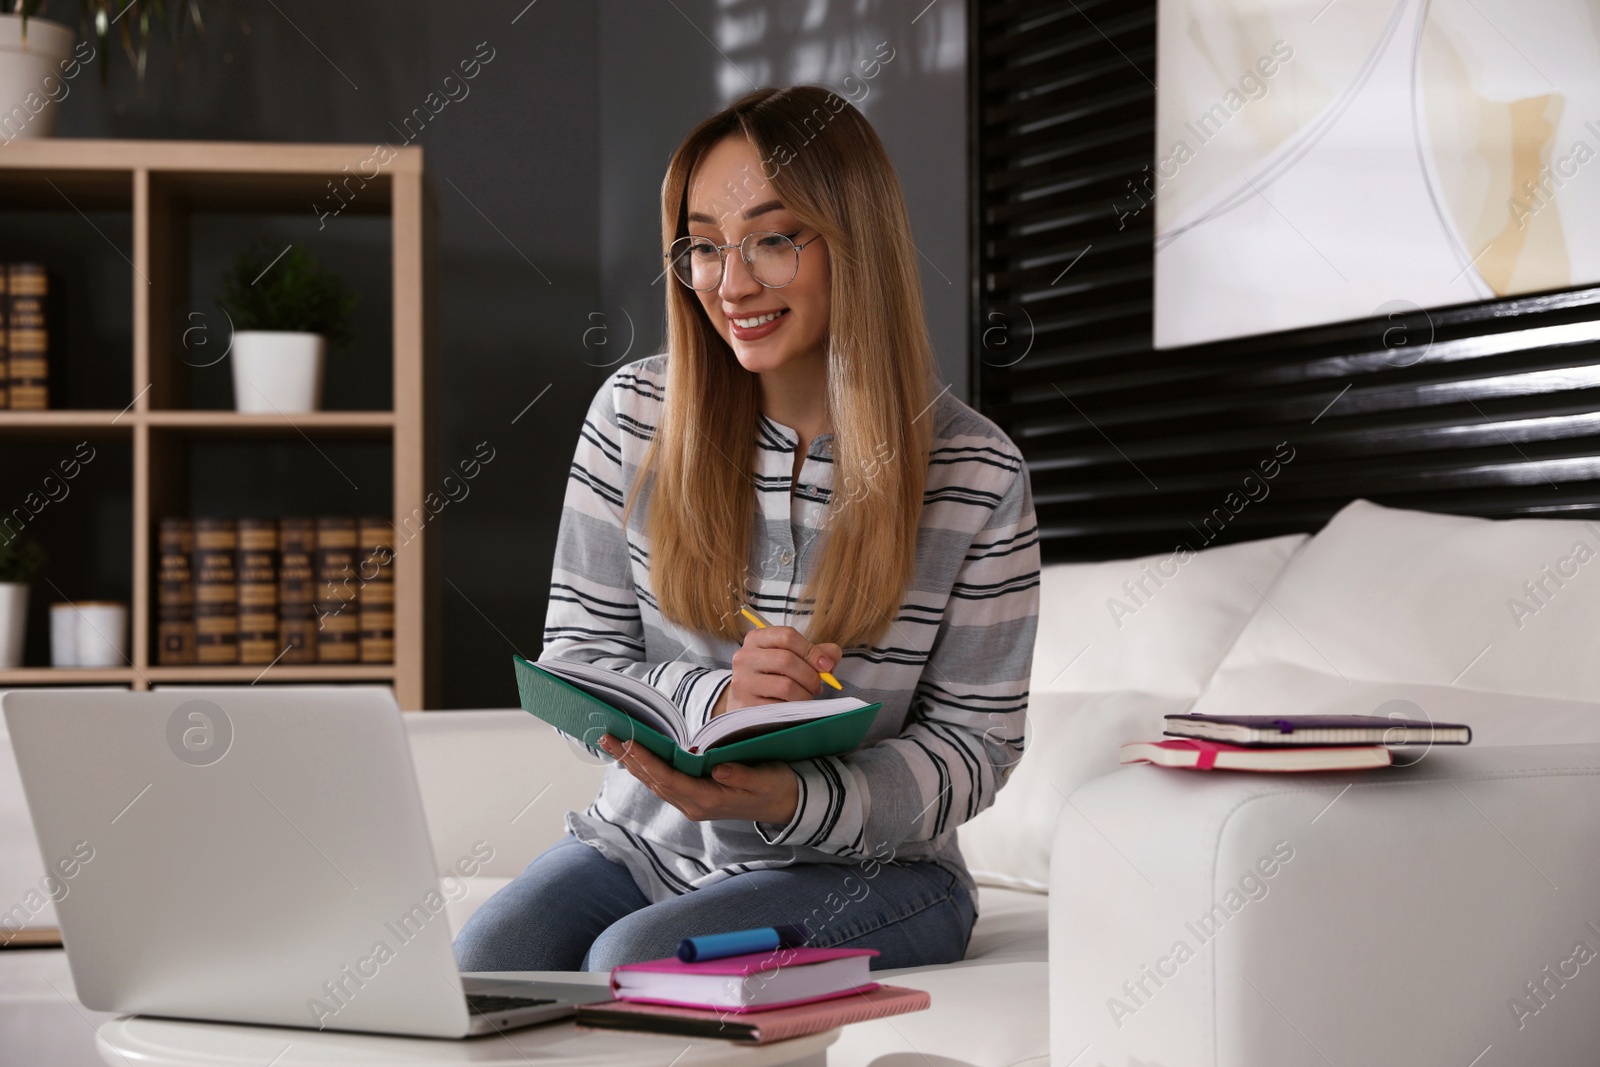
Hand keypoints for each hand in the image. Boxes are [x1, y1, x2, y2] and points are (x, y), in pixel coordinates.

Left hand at [597, 734, 798, 825]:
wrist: (786, 805)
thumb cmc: (776, 788)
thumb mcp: (765, 780)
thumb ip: (741, 776)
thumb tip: (717, 769)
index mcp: (708, 800)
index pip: (669, 778)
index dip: (647, 761)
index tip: (629, 742)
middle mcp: (694, 805)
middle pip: (654, 780)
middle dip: (628, 758)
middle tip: (605, 736)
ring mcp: (692, 803)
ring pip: (654, 782)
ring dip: (632, 762)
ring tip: (610, 742)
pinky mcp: (693, 797)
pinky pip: (663, 782)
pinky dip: (645, 767)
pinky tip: (634, 755)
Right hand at [713, 625, 840, 717]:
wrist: (746, 702)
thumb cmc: (773, 675)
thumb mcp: (791, 657)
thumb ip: (815, 652)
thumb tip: (833, 655)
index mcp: (756, 639)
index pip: (787, 636)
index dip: (811, 651)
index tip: (826, 665)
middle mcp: (745, 657)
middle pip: (787, 660)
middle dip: (810, 675)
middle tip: (818, 685)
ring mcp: (743, 682)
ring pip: (785, 685)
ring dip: (805, 694)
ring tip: (807, 696)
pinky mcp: (745, 705)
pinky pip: (780, 707)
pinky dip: (794, 708)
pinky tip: (794, 706)